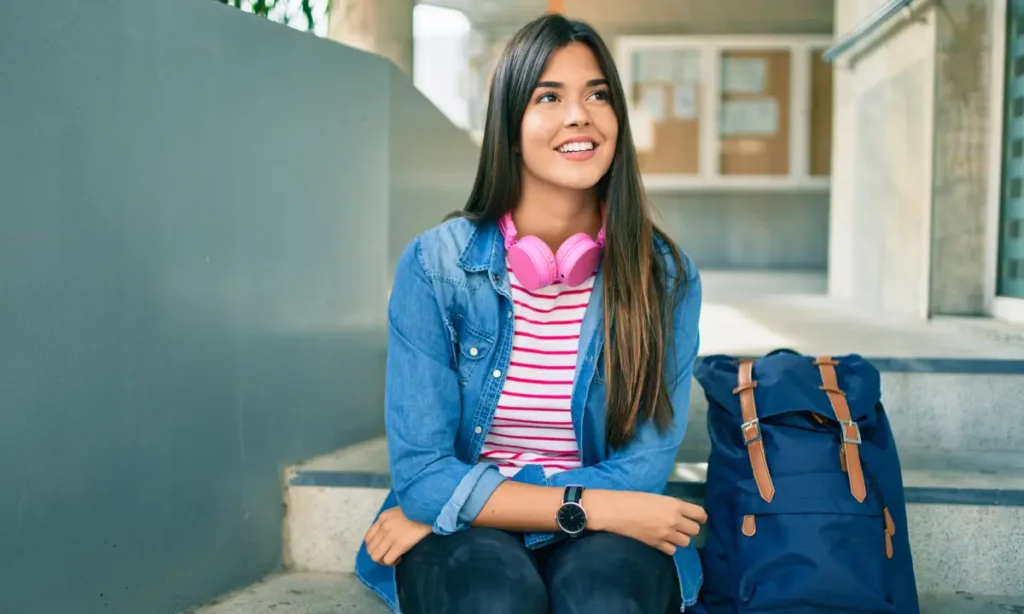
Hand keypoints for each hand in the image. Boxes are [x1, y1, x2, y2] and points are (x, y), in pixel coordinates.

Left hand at [364, 506, 432, 565]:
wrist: (429, 509)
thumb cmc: (417, 510)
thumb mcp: (398, 511)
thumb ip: (390, 521)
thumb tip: (388, 533)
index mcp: (382, 518)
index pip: (368, 538)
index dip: (374, 547)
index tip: (383, 548)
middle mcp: (383, 527)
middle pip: (370, 550)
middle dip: (378, 555)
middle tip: (388, 555)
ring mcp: (390, 536)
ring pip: (376, 557)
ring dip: (383, 561)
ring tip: (393, 558)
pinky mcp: (400, 545)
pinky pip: (388, 560)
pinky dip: (392, 562)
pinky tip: (400, 558)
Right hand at [586, 490, 706, 555]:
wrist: (615, 511)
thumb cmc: (631, 498)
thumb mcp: (655, 497)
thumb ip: (670, 506)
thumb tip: (678, 513)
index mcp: (674, 504)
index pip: (699, 513)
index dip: (701, 517)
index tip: (698, 518)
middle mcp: (674, 520)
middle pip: (695, 530)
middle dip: (690, 528)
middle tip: (681, 526)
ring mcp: (666, 534)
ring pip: (685, 542)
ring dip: (680, 539)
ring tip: (671, 534)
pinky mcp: (656, 544)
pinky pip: (672, 550)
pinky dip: (669, 547)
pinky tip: (662, 541)